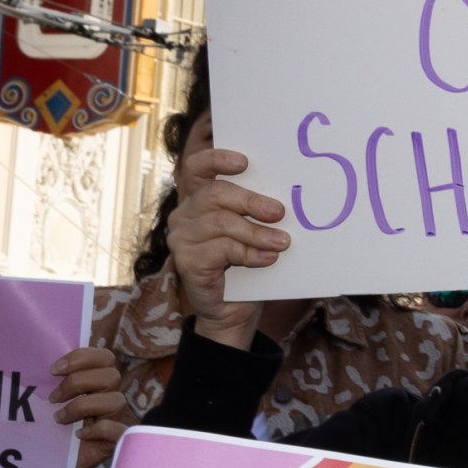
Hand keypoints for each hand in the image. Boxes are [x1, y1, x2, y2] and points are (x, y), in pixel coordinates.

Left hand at [49, 344, 128, 467]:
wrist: (50, 466)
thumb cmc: (50, 432)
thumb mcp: (48, 404)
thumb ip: (52, 384)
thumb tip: (35, 365)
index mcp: (97, 384)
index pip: (104, 357)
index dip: (82, 357)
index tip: (54, 370)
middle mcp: (109, 399)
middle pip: (110, 375)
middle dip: (77, 382)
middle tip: (53, 398)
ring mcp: (115, 420)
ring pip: (116, 400)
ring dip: (82, 406)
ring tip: (59, 419)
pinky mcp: (116, 442)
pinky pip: (118, 429)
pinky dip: (97, 430)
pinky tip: (78, 435)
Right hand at [168, 147, 286, 346]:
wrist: (234, 309)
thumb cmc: (247, 262)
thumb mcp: (254, 229)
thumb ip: (259, 211)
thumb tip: (286, 198)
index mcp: (199, 198)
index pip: (197, 167)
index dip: (217, 159)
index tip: (244, 162)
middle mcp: (184, 214)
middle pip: (215, 194)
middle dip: (251, 201)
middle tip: (280, 212)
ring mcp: (181, 238)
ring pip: (221, 223)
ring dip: (257, 232)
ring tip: (282, 242)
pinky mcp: (186, 262)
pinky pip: (221, 250)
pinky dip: (249, 253)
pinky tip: (267, 258)